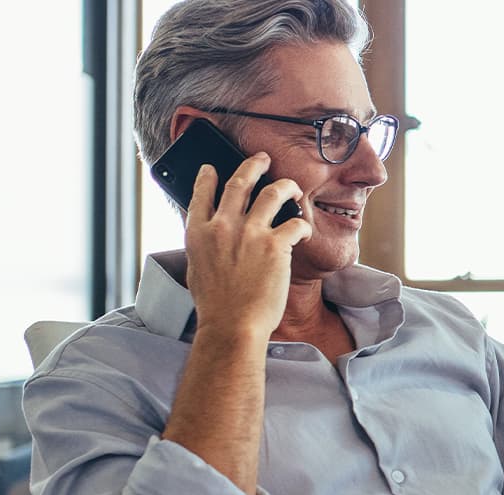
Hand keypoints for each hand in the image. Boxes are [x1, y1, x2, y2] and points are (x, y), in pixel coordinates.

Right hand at [183, 153, 311, 339]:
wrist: (233, 325)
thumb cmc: (216, 306)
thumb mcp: (197, 269)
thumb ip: (204, 246)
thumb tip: (210, 235)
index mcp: (198, 233)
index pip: (201, 193)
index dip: (207, 177)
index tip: (213, 168)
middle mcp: (222, 226)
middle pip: (239, 182)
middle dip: (252, 165)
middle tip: (262, 159)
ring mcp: (250, 233)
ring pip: (272, 193)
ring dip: (286, 186)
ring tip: (293, 187)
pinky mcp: (276, 245)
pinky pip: (295, 223)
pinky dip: (303, 226)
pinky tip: (306, 233)